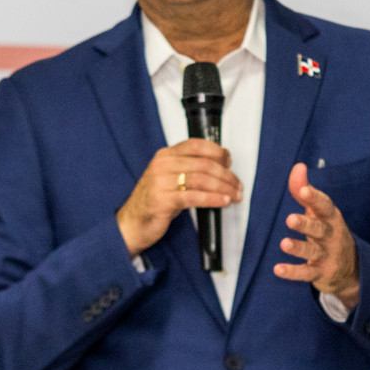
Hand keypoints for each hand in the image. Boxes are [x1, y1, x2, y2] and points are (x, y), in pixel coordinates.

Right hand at [115, 139, 240, 255]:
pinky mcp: (163, 200)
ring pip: (202, 180)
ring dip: (224, 188)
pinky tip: (223, 201)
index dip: (217, 152)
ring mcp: (161, 182)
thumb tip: (218, 167)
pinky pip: (195, 197)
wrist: (131, 224)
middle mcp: (162, 165)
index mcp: (165, 155)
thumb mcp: (168, 178)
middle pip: (204, 164)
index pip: (196, 145)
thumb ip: (188, 169)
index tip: (229, 161)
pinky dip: (213, 199)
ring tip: (235, 195)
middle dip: (226, 175)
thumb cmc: (153, 202)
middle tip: (237, 184)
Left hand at [273, 163, 358, 307]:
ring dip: (298, 248)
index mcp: (331, 218)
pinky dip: (292, 272)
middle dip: (306, 224)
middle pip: (319, 229)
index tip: (304, 190)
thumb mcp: (319, 212)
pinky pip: (306, 273)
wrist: (352, 268)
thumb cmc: (328, 232)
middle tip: (290, 219)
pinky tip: (278, 269)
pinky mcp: (320, 273)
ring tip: (284, 243)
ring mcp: (327, 256)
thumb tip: (298, 166)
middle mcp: (331, 236)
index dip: (314, 198)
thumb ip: (304, 191)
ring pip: (312, 252)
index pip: (324, 206)